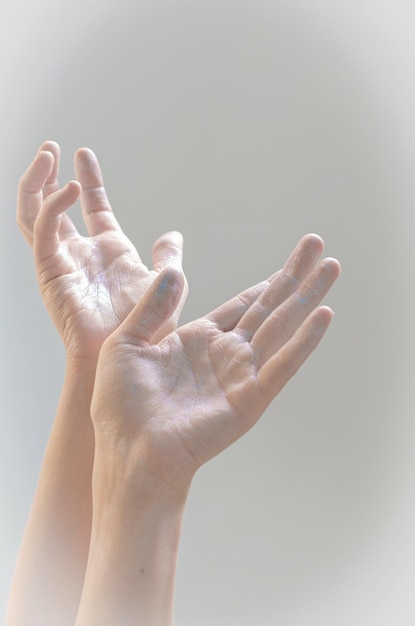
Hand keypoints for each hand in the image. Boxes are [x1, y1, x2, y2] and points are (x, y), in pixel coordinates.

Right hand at [17, 141, 186, 359]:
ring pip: (35, 213)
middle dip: (50, 175)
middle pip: (54, 205)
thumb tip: (172, 234)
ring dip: (38, 182)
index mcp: (108, 250)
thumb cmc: (146, 326)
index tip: (84, 153)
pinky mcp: (51, 269)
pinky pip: (43, 230)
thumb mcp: (164, 282)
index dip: (88, 179)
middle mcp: (81, 252)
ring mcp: (63, 260)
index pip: (92, 206)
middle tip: (51, 148)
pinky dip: (53, 206)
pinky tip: (69, 189)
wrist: (126, 353)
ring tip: (48, 154)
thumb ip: (167, 257)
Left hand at [91, 234, 339, 489]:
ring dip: (308, 297)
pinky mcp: (250, 398)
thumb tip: (173, 269)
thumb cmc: (120, 405)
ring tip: (332, 268)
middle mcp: (226, 354)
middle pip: (270, 306)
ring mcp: (241, 375)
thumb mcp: (126, 343)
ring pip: (282, 326)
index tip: (289, 263)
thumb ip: (151, 306)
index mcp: (198, 340)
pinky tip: (323, 315)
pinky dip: (304, 340)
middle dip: (294, 276)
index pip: (243, 304)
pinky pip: (283, 363)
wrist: (127, 451)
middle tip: (319, 246)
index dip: (266, 282)